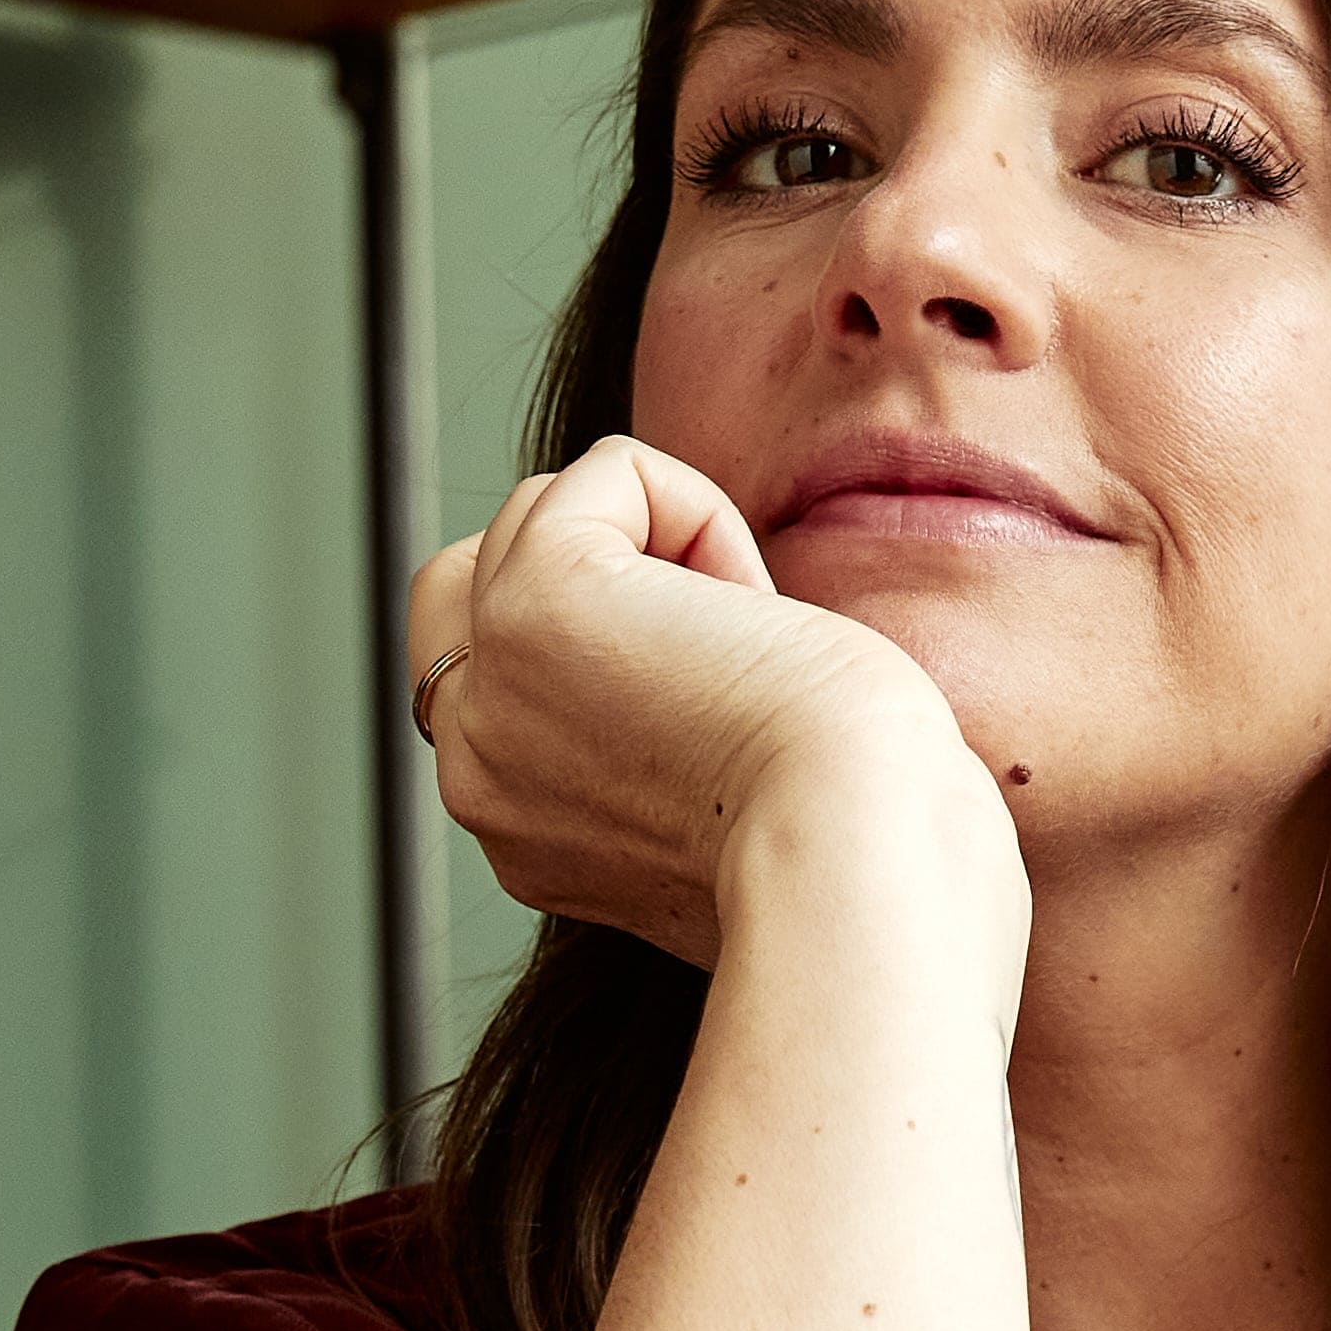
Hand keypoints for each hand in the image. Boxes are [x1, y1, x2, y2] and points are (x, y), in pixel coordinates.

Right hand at [406, 437, 999, 974]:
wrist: (856, 858)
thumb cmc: (841, 844)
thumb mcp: (712, 807)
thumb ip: (648, 740)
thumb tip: (682, 629)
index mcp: (511, 826)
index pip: (486, 666)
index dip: (597, 634)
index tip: (709, 707)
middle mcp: (474, 766)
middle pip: (474, 576)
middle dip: (596, 571)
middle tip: (715, 660)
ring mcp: (488, 682)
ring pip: (544, 513)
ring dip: (667, 547)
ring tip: (741, 646)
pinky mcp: (535, 598)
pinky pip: (610, 473)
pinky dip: (701, 511)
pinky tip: (751, 611)